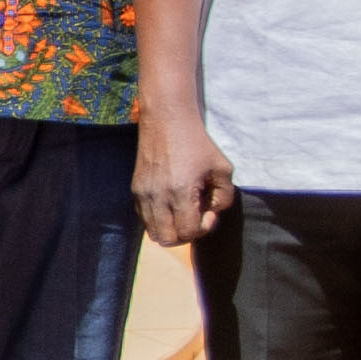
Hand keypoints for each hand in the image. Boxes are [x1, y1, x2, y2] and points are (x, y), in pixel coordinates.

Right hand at [133, 113, 233, 248]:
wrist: (166, 120)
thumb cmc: (197, 143)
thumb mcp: (223, 168)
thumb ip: (225, 197)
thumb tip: (213, 212)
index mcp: (180, 192)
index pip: (187, 232)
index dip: (202, 229)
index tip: (209, 212)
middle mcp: (157, 196)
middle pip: (166, 239)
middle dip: (185, 235)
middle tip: (196, 217)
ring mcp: (143, 194)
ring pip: (152, 232)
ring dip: (170, 228)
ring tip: (182, 211)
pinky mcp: (135, 189)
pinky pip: (144, 218)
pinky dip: (158, 219)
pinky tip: (171, 203)